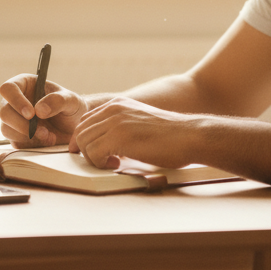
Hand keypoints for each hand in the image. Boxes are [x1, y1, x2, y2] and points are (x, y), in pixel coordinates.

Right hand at [0, 75, 87, 146]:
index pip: (8, 88)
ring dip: (28, 136)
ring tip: (50, 136)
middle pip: (4, 112)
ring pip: (6, 129)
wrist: (75, 127)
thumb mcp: (71, 100)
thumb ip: (58, 100)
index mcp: (24, 85)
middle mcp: (14, 102)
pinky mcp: (17, 137)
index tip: (31, 114)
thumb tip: (39, 110)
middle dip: (23, 125)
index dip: (16, 101)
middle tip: (43, 131)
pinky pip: (14, 142)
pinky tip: (47, 141)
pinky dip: (31, 144)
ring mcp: (14, 120)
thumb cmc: (72, 107)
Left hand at [71, 97, 201, 168]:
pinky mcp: (120, 136)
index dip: (85, 140)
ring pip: (83, 142)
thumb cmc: (171, 136)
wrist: (190, 136)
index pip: (86, 121)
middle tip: (104, 161)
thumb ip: (121, 129)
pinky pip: (93, 153)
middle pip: (80, 132)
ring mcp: (116, 121)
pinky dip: (100, 163)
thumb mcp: (141, 123)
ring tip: (113, 163)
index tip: (95, 155)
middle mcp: (114, 109)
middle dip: (86, 151)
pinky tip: (117, 164)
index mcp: (118, 104)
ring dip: (94, 158)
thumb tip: (105, 147)